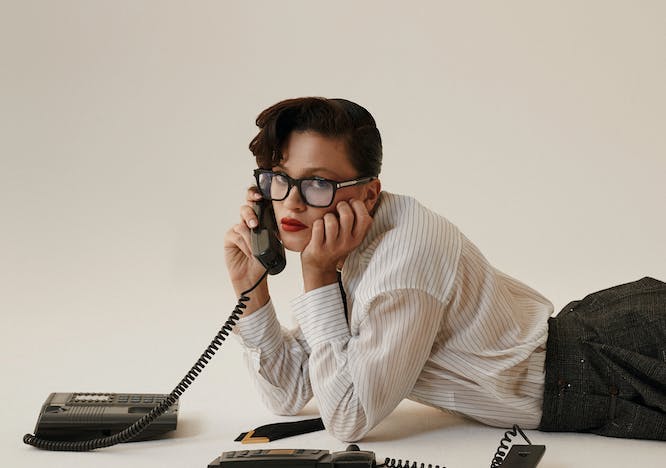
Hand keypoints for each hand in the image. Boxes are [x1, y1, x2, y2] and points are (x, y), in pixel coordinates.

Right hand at [223, 188, 269, 313]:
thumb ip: (271, 229)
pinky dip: (245, 243)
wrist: (255, 278)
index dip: (257, 194)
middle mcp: (249, 222)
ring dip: (250, 229)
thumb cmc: (265, 261)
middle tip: (256, 218)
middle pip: (247, 206)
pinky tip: (250, 252)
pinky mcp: (230, 237)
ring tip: (255, 232)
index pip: (259, 202)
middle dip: (251, 209)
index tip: (260, 195)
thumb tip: (274, 220)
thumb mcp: (273, 243)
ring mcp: (239, 229)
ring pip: (242, 220)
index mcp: (262, 219)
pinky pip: (237, 234)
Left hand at [300, 199, 372, 290]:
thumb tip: (357, 196)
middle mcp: (347, 243)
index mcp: (357, 238)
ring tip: (326, 221)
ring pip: (331, 220)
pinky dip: (316, 224)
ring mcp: (332, 246)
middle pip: (347, 216)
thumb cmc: (335, 245)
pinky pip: (318, 226)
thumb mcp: (350, 237)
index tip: (350, 203)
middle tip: (337, 208)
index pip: (365, 218)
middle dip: (340, 206)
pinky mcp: (318, 248)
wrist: (320, 267)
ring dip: (327, 216)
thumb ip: (355, 222)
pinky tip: (318, 228)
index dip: (357, 205)